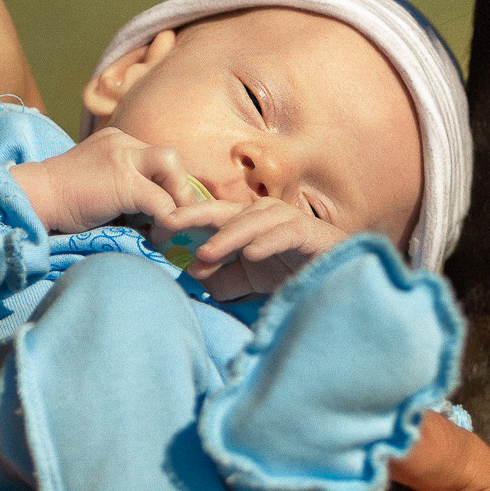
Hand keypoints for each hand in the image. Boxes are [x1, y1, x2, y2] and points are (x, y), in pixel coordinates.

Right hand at [9, 128, 200, 233]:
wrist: (33, 199)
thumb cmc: (61, 202)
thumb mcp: (98, 185)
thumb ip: (124, 191)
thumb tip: (154, 218)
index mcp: (116, 142)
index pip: (156, 159)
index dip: (167, 185)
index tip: (166, 211)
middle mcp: (122, 142)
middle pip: (169, 156)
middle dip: (179, 187)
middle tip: (175, 217)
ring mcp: (122, 157)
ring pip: (171, 166)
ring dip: (177, 197)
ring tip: (168, 225)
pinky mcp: (123, 180)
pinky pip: (161, 200)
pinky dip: (166, 220)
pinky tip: (156, 236)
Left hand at [158, 197, 348, 298]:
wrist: (335, 276)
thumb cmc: (289, 272)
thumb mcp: (245, 279)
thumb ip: (219, 276)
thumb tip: (190, 271)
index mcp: (245, 221)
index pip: (209, 216)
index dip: (183, 219)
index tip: (154, 228)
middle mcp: (263, 214)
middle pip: (224, 211)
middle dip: (194, 215)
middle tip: (167, 224)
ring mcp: (286, 220)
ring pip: (251, 222)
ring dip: (227, 237)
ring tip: (206, 253)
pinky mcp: (308, 233)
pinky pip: (284, 234)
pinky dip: (266, 242)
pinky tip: (251, 254)